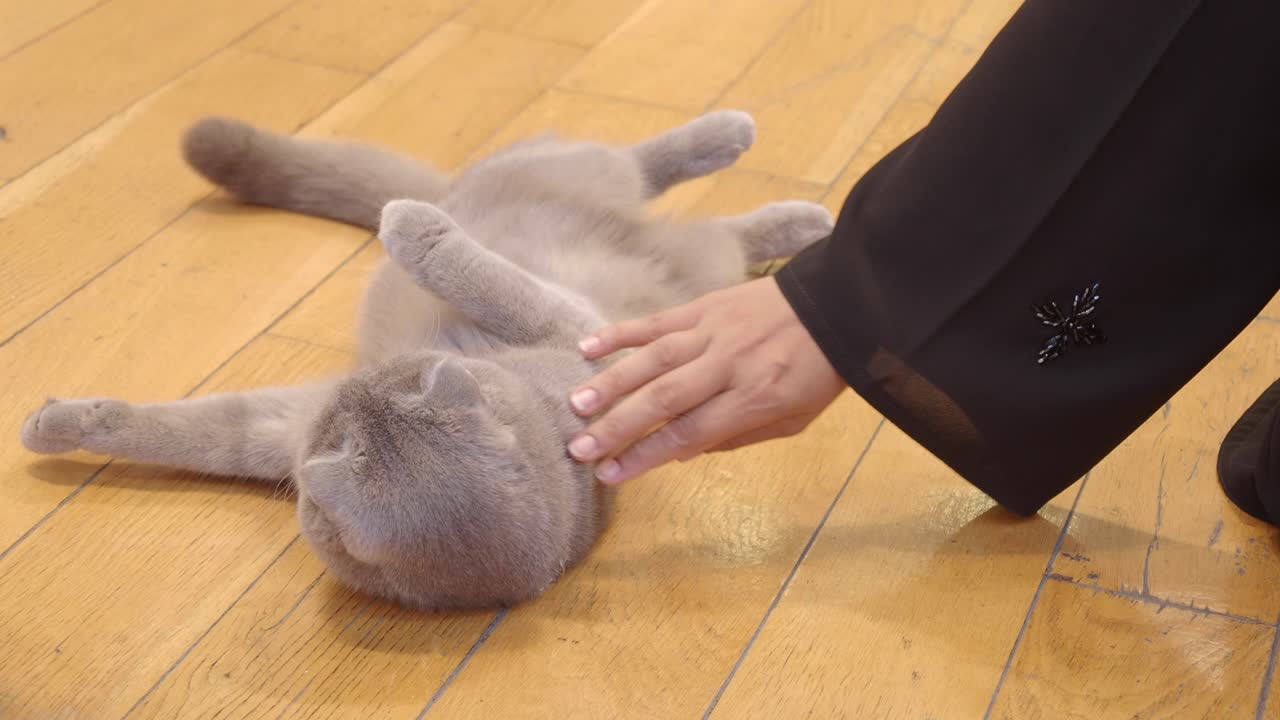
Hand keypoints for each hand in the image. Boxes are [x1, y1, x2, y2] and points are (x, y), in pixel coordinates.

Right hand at [566, 275, 845, 483]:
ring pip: (654, 359)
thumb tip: (679, 453)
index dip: (646, 456)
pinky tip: (588, 348)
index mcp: (755, 398)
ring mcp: (714, 331)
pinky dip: (622, 334)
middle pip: (664, 399)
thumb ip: (736, 437)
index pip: (689, 433)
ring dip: (612, 382)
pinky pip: (657, 321)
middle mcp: (729, 365)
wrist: (841, 306)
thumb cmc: (817, 373)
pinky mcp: (706, 305)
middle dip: (617, 427)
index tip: (609, 475)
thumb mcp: (791, 421)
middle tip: (578, 449)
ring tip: (576, 405)